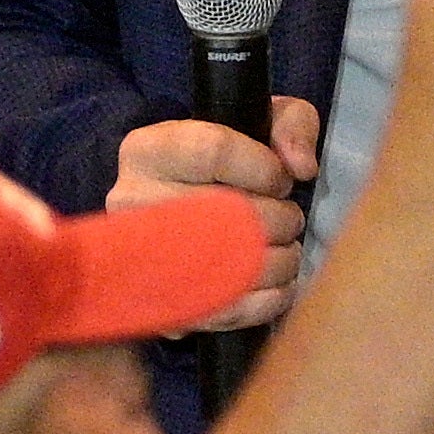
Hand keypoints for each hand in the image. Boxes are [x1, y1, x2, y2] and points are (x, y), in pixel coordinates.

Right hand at [112, 96, 320, 328]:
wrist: (187, 208)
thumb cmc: (229, 162)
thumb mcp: (261, 121)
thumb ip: (291, 124)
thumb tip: (301, 168)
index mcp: (148, 150)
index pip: (214, 151)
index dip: (265, 169)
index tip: (281, 181)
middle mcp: (132, 203)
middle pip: (224, 215)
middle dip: (278, 220)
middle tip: (289, 220)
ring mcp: (141, 259)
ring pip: (227, 267)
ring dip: (278, 262)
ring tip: (287, 250)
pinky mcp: (162, 304)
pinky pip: (226, 311)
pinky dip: (268, 300)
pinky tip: (281, 284)